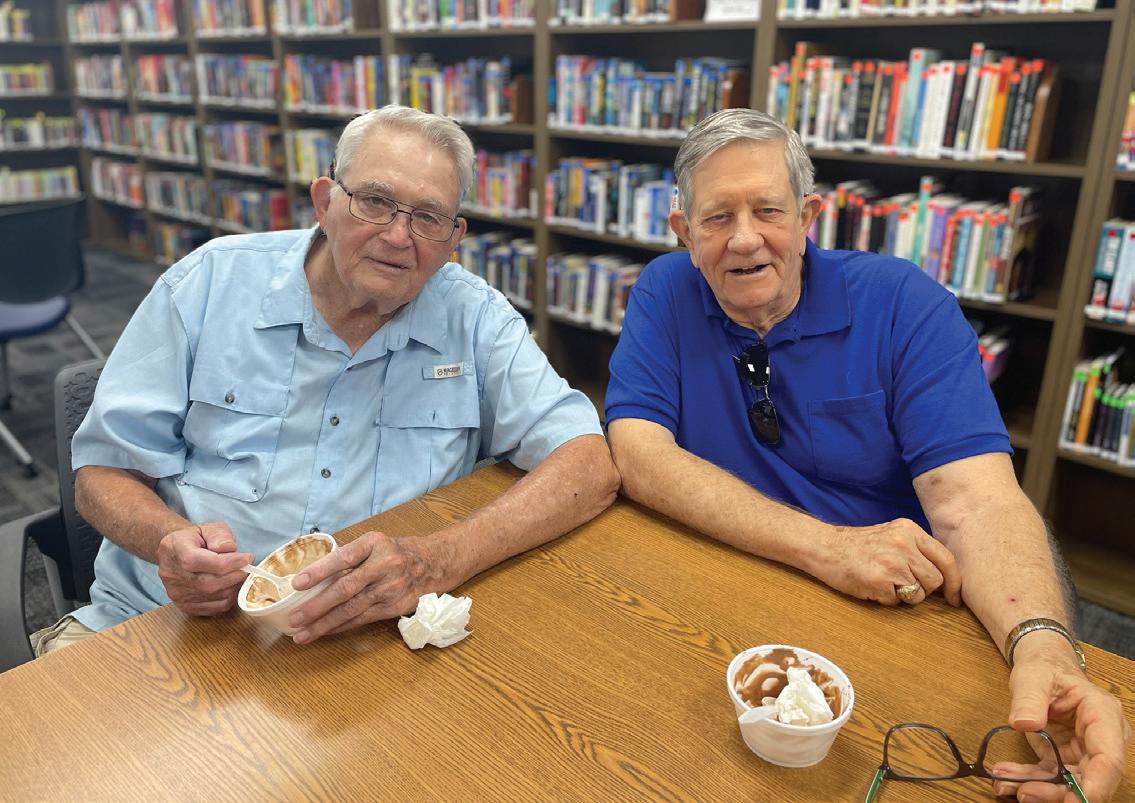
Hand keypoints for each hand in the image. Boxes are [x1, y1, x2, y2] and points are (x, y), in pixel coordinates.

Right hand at [156, 522, 253, 615]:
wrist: (178, 553)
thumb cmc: (197, 539)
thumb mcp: (209, 528)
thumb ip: (220, 536)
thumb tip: (230, 549)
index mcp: (175, 549)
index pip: (197, 561)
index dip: (226, 562)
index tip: (247, 558)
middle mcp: (171, 574)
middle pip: (207, 582)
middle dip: (234, 575)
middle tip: (248, 568)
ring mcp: (176, 593)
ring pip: (212, 596)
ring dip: (233, 587)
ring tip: (240, 575)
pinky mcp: (185, 605)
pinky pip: (213, 608)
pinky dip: (228, 598)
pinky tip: (231, 586)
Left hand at [287, 531, 445, 643]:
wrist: (434, 563)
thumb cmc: (396, 552)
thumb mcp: (375, 543)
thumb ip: (350, 556)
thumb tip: (314, 574)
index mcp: (375, 544)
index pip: (344, 557)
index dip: (319, 571)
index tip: (297, 583)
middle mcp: (384, 565)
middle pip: (346, 588)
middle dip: (317, 605)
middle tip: (294, 617)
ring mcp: (390, 589)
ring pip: (352, 609)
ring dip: (325, 623)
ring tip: (302, 633)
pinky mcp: (394, 607)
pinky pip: (362, 619)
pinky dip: (341, 627)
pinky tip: (325, 632)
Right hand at [816, 518, 961, 605]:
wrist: (824, 547)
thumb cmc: (858, 545)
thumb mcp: (892, 535)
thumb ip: (917, 550)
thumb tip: (945, 578)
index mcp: (910, 530)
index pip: (946, 559)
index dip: (955, 582)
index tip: (954, 598)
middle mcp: (904, 544)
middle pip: (935, 580)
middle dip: (924, 590)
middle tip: (903, 585)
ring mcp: (892, 563)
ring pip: (918, 594)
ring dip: (904, 595)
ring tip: (884, 582)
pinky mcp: (879, 581)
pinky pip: (896, 601)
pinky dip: (885, 599)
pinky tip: (872, 585)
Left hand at [990, 638, 1129, 802]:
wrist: (1042, 669)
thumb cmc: (1045, 669)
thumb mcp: (1033, 676)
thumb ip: (1029, 699)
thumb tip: (1023, 723)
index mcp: (1102, 715)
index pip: (1108, 758)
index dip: (1095, 785)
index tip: (1072, 801)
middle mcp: (1100, 739)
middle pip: (1089, 778)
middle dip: (1058, 792)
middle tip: (1024, 793)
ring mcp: (1083, 751)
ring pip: (1069, 783)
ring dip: (1038, 789)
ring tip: (1005, 784)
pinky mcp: (1065, 758)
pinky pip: (1050, 777)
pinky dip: (1028, 780)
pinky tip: (1005, 778)